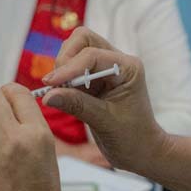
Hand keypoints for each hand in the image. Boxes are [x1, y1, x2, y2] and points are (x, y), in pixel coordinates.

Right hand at [42, 27, 168, 177]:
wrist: (142, 150)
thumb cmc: (132, 138)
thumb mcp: (105, 122)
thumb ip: (77, 105)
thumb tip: (48, 95)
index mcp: (128, 67)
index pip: (92, 55)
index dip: (69, 67)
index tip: (50, 83)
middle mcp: (118, 61)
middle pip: (83, 39)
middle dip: (65, 58)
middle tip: (55, 84)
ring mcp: (106, 67)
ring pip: (76, 49)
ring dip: (63, 67)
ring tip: (59, 91)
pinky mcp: (95, 77)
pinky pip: (73, 67)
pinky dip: (63, 77)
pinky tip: (61, 94)